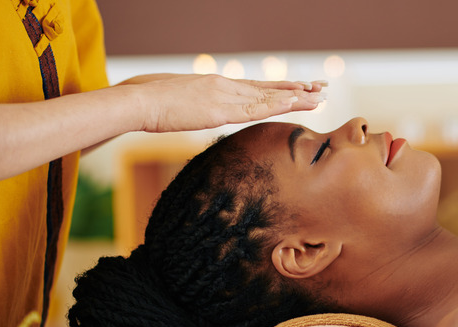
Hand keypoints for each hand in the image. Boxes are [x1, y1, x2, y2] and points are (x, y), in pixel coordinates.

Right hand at [121, 74, 326, 131]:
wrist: (137, 101)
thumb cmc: (151, 102)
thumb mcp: (181, 103)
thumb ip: (197, 106)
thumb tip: (202, 112)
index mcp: (217, 85)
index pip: (255, 87)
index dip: (279, 88)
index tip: (299, 88)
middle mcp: (225, 86)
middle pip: (267, 89)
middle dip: (295, 90)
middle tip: (320, 88)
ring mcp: (223, 96)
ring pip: (267, 97)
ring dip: (295, 98)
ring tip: (318, 97)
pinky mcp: (219, 109)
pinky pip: (255, 109)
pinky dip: (277, 105)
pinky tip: (295, 104)